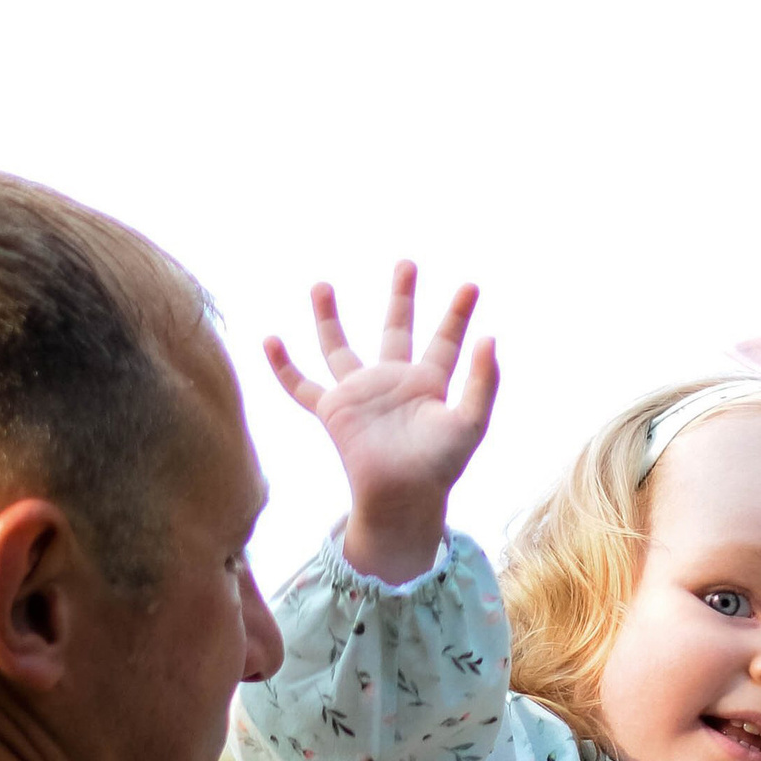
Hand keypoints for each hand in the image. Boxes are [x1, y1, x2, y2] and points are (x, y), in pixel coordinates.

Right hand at [264, 261, 498, 585]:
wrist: (402, 497)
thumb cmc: (439, 467)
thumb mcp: (470, 423)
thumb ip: (483, 383)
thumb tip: (491, 338)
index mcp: (428, 385)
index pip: (445, 342)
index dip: (458, 315)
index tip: (471, 286)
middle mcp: (393, 383)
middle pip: (396, 330)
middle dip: (402, 297)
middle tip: (407, 263)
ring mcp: (360, 394)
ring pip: (338, 347)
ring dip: (328, 317)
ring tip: (320, 284)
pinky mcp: (332, 410)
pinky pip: (300, 386)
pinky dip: (283, 366)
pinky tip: (269, 340)